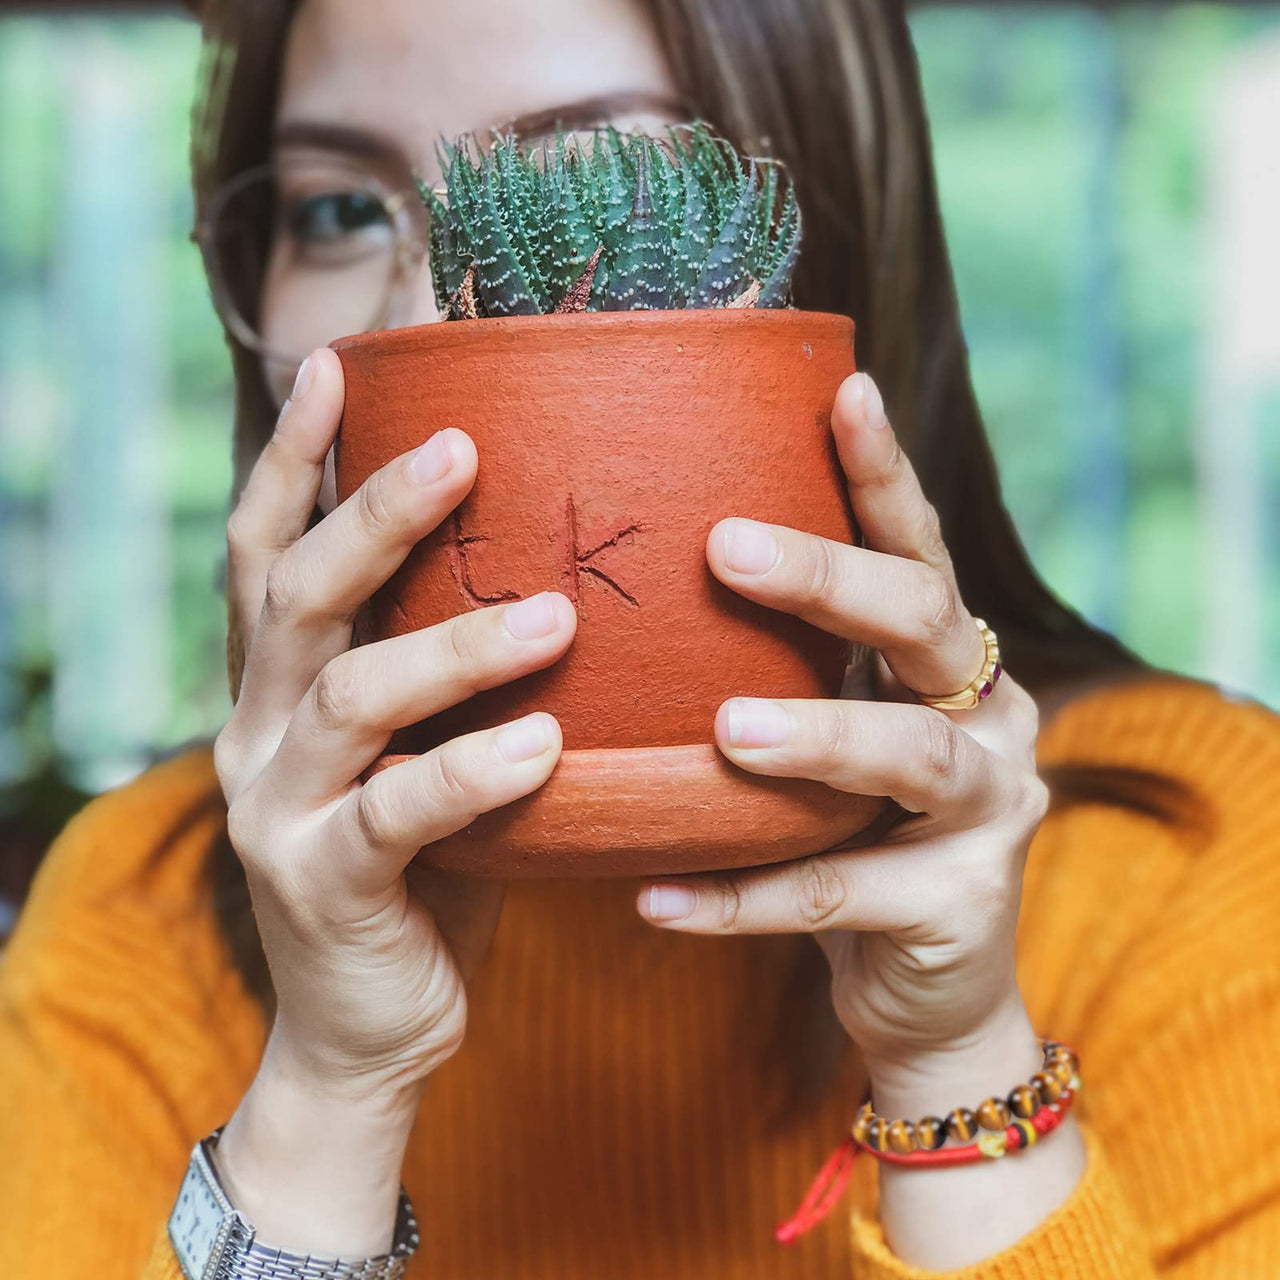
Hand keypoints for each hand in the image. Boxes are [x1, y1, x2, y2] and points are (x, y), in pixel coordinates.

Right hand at [211, 348, 576, 1251]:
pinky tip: (542, 748)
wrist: (370, 1026)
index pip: (265, 547)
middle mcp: (256, 732)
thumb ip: (447, 670)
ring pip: (350, 697)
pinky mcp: (322, 887)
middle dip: (375, 515)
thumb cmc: (426, 864)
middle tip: (465, 449)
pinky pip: (396, 818)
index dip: (292, 454)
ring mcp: (279, 810)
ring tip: (553, 618)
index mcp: (277, 685)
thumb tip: (556, 566)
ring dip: (452, 647)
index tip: (342, 363)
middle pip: (299, 594)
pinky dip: (469, 774)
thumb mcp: (421, 748)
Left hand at [636, 372, 1082, 1267]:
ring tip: (726, 730)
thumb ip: (780, 671)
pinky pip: (840, 897)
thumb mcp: (827, 735)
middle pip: (924, 621)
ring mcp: (990, 810)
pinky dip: (742, 898)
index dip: (884, 473)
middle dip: (831, 579)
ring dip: (818, 736)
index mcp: (949, 661)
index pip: (917, 550)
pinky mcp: (960, 907)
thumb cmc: (850, 833)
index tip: (844, 392)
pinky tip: (654, 898)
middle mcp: (989, 715)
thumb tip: (636, 587)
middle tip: (725, 548)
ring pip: (910, 755)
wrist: (921, 986)